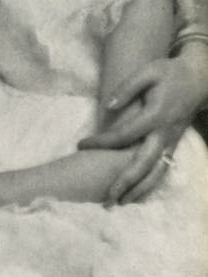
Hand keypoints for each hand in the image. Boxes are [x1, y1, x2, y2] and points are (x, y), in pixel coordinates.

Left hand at [80, 56, 201, 202]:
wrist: (199, 79)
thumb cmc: (169, 73)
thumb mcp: (147, 72)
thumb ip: (127, 88)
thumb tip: (108, 106)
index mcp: (155, 116)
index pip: (123, 135)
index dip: (101, 142)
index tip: (81, 145)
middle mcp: (164, 134)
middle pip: (142, 165)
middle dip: (124, 183)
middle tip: (106, 199)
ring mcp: (171, 142)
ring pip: (156, 173)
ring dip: (139, 190)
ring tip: (120, 203)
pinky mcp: (174, 145)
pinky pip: (163, 169)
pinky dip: (151, 184)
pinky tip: (138, 194)